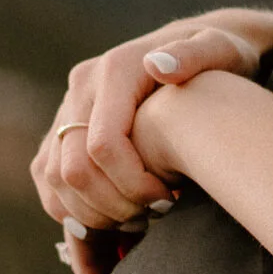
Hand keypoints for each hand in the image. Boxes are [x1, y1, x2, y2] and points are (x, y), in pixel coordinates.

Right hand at [32, 9, 272, 273]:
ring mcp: (67, 111)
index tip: (170, 199)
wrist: (200, 53)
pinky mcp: (62, 133)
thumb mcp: (222, 49)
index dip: (134, 184)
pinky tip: (116, 225)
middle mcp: (81, 88)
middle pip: (73, 169)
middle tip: (157, 215)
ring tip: (141, 221)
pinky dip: (76, 213)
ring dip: (93, 214)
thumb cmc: (221, 57)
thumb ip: (197, 54)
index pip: (103, 145)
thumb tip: (158, 65)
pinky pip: (50, 182)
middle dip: (114, 205)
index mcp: (115, 71)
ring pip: (55, 180)